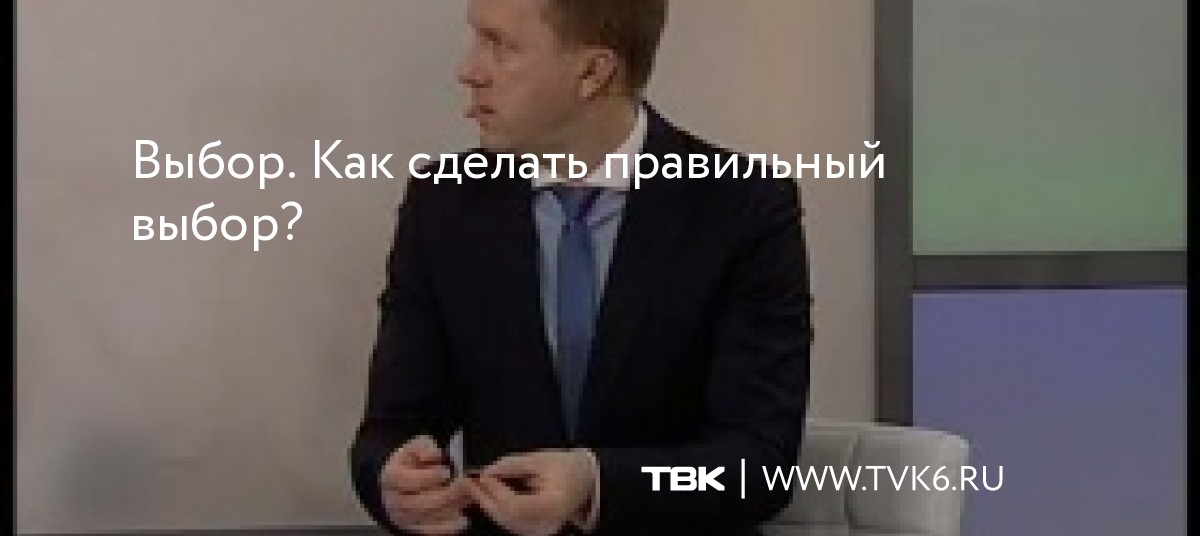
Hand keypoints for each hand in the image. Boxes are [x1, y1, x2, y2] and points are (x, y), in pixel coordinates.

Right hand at [380, 435, 472, 534]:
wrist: (399, 483)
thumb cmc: (410, 463)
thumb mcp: (414, 448)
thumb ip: (424, 447)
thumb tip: (434, 455)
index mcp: (391, 478)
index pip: (407, 481)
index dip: (428, 477)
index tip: (446, 471)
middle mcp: (394, 502)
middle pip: (419, 505)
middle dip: (445, 496)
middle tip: (465, 486)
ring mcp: (404, 519)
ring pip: (428, 520)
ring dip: (451, 511)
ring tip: (468, 499)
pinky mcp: (415, 529)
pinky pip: (433, 532)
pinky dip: (449, 527)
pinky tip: (463, 519)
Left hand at [466, 449, 595, 535]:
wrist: (584, 481)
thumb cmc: (566, 467)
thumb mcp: (539, 459)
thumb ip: (511, 465)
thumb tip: (485, 472)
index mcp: (554, 505)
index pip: (516, 505)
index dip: (495, 492)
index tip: (480, 475)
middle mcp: (548, 525)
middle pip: (507, 518)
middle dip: (484, 499)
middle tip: (468, 482)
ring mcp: (541, 532)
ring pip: (505, 523)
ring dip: (487, 505)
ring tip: (474, 487)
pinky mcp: (535, 531)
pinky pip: (510, 523)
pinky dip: (496, 510)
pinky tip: (486, 497)